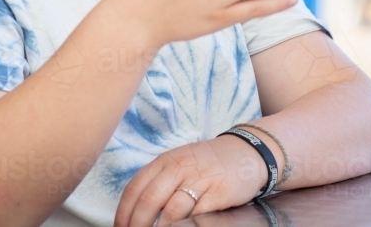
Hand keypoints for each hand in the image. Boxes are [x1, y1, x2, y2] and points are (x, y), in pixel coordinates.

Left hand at [114, 135, 266, 226]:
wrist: (247, 151)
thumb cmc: (209, 162)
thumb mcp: (180, 163)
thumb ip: (159, 181)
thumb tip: (135, 210)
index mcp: (165, 161)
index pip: (135, 188)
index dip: (123, 213)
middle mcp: (179, 168)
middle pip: (148, 201)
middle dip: (137, 225)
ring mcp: (199, 180)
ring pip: (170, 211)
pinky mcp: (217, 193)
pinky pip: (195, 215)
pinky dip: (183, 226)